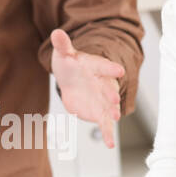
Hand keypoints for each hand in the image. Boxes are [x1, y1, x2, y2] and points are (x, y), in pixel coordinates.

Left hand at [50, 28, 123, 146]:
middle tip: (114, 99)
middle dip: (111, 93)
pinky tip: (110, 144)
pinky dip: (107, 134)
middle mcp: (102, 83)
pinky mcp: (98, 112)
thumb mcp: (64, 53)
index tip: (119, 71)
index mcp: (95, 67)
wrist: (72, 79)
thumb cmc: (70, 64)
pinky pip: (104, 124)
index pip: (103, 66)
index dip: (110, 69)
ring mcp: (102, 99)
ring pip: (108, 107)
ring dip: (111, 113)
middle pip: (108, 88)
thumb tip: (56, 32)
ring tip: (114, 118)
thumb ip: (63, 45)